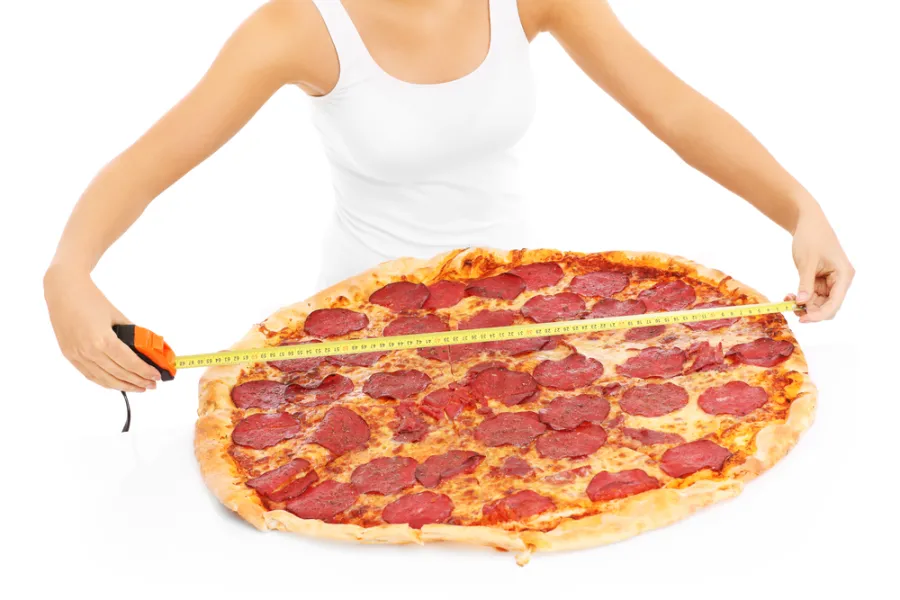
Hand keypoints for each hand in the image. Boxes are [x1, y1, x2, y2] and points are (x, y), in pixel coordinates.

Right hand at [44, 266, 159, 391]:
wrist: (64, 291)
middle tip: (152, 384)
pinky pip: (90, 375)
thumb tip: (148, 349)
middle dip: (137, 381)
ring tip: (138, 387)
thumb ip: (133, 334)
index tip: (156, 375)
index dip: (144, 371)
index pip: (129, 363)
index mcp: (102, 340)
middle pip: (118, 374)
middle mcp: (88, 351)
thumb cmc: (91, 299)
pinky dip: (106, 382)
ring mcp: (77, 356)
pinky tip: (118, 383)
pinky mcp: (70, 356)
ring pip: (104, 379)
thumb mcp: (118, 316)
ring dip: (123, 386)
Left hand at [790, 210, 853, 321]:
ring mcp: (830, 282)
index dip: (819, 314)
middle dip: (810, 311)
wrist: (807, 222)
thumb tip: (801, 303)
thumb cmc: (811, 238)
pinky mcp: (821, 281)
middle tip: (791, 309)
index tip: (802, 319)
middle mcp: (840, 281)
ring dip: (804, 305)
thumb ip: (805, 283)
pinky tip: (789, 295)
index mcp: (844, 275)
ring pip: (819, 303)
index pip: (835, 303)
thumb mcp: (807, 262)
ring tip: (787, 299)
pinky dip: (802, 298)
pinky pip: (812, 296)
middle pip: (828, 306)